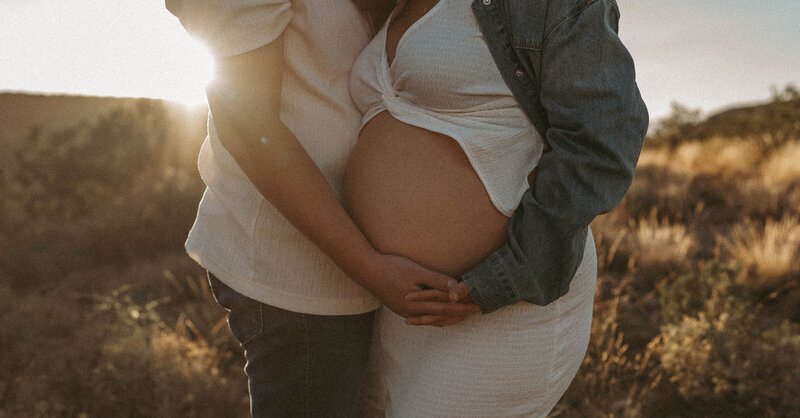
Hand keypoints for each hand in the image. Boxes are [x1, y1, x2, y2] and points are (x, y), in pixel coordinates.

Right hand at [362, 254, 479, 322]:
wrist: (367, 271)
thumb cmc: (392, 267)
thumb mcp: (416, 271)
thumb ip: (436, 280)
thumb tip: (456, 288)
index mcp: (417, 304)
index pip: (446, 308)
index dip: (464, 307)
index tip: (478, 305)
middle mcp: (412, 313)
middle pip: (441, 317)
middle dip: (459, 313)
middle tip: (476, 311)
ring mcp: (405, 312)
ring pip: (432, 320)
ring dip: (448, 317)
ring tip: (462, 314)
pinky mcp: (400, 309)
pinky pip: (423, 317)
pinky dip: (434, 317)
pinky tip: (438, 315)